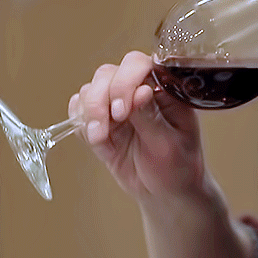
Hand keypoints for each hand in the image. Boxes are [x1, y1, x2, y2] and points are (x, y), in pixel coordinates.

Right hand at [69, 51, 204, 202]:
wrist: (165, 192)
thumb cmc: (178, 166)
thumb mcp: (168, 145)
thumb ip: (151, 117)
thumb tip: (140, 90)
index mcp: (165, 89)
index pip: (139, 65)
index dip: (125, 83)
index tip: (122, 113)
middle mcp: (139, 89)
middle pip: (108, 74)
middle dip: (100, 101)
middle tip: (105, 130)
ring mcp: (118, 104)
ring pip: (90, 89)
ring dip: (90, 114)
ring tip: (101, 139)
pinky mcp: (101, 120)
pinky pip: (79, 110)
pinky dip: (81, 124)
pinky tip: (98, 141)